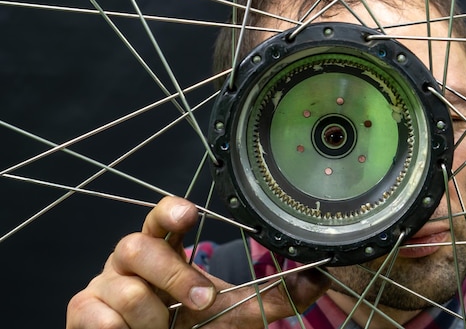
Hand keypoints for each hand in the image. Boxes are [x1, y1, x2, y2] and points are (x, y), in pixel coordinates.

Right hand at [67, 196, 329, 328]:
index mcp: (164, 247)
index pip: (161, 216)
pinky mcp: (83, 311)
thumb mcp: (232, 311)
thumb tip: (320, 279)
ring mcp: (103, 282)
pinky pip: (95, 315)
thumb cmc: (188, 324)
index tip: (189, 213)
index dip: (170, 210)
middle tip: (202, 301)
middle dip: (174, 276)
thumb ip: (273, 296)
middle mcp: (130, 257)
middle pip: (139, 247)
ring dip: (154, 318)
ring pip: (125, 289)